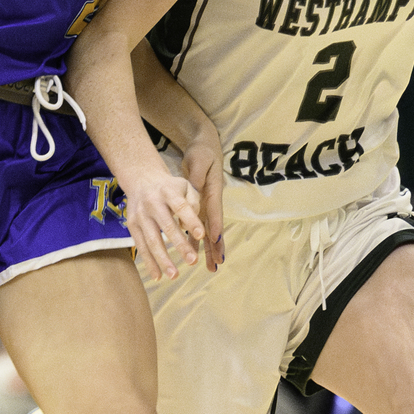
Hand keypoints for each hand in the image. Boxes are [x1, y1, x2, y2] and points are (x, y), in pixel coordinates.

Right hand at [123, 168, 208, 282]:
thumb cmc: (170, 187)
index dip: (191, 221)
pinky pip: (141, 246)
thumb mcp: (185, 185)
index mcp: (168, 191)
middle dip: (180, 245)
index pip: (181, 207)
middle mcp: (152, 203)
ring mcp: (140, 215)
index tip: (201, 235)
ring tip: (175, 275)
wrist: (141, 180)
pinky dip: (149, 262)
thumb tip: (193, 227)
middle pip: (167, 227)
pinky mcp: (132, 225)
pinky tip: (158, 276)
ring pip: (152, 240)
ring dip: (163, 259)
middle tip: (193, 261)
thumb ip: (194, 202)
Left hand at [180, 127, 225, 272]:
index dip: (215, 226)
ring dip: (209, 249)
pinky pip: (200, 227)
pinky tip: (197, 254)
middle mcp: (211, 202)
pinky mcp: (200, 206)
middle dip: (217, 246)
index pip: (214, 211)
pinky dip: (199, 241)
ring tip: (212, 267)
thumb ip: (198, 175)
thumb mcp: (200, 160)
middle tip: (218, 263)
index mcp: (212, 191)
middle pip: (215, 227)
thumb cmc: (202, 152)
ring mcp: (207, 205)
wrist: (204, 146)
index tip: (215, 240)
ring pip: (208, 231)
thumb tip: (196, 188)